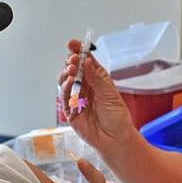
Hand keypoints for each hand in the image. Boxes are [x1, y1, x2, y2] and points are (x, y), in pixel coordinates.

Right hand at [58, 39, 136, 154]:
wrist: (115, 139)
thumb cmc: (117, 117)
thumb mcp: (109, 93)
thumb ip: (96, 78)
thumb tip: (86, 61)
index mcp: (97, 80)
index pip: (85, 62)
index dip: (78, 51)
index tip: (72, 43)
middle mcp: (85, 87)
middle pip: (73, 70)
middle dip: (71, 62)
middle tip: (73, 59)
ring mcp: (77, 98)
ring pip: (66, 82)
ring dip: (66, 74)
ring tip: (71, 69)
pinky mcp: (70, 111)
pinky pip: (65, 97)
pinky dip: (65, 88)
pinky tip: (69, 82)